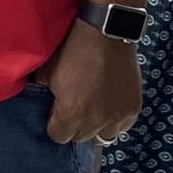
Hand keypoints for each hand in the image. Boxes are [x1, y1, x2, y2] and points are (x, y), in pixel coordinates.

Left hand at [33, 22, 141, 145]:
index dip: (55, 125)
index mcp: (70, 114)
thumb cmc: (72, 51)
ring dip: (96, 126)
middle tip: (75, 107)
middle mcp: (95, 121)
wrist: (106, 34)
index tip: (56, 112)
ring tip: (93, 109)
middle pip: (80, 138)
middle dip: (74, 126)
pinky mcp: (133, 109)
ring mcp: (116, 117)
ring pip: (102, 136)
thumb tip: (39, 104)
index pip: (58, 137)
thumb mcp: (47, 72)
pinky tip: (109, 106)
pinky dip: (114, 121)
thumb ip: (41, 94)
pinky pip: (121, 127)